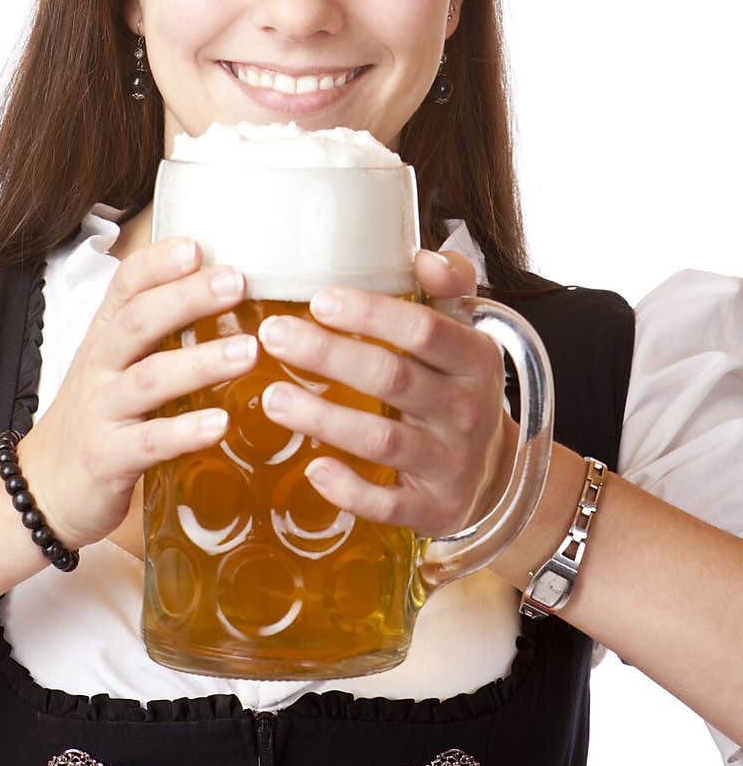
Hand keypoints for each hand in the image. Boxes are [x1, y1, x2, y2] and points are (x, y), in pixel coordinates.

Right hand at [15, 238, 257, 547]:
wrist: (40, 488)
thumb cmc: (98, 417)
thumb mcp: (117, 365)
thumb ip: (159, 333)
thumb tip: (229, 292)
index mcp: (106, 336)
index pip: (125, 286)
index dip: (158, 263)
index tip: (197, 245)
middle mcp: (99, 366)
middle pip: (138, 322)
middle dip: (187, 298)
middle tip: (236, 282)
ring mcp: (101, 412)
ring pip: (148, 379)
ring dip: (199, 362)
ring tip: (248, 351)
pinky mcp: (108, 458)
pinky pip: (149, 442)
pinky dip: (185, 432)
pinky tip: (220, 424)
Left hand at [257, 248, 517, 538]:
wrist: (494, 471)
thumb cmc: (457, 386)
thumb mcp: (464, 332)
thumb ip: (449, 284)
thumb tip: (422, 255)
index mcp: (475, 359)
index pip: (424, 330)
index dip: (371, 315)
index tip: (319, 301)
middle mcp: (468, 411)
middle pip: (393, 378)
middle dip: (329, 356)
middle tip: (273, 335)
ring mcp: (452, 464)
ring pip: (383, 440)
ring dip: (324, 418)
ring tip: (271, 397)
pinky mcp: (434, 509)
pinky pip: (389, 504)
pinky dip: (351, 490)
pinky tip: (314, 469)